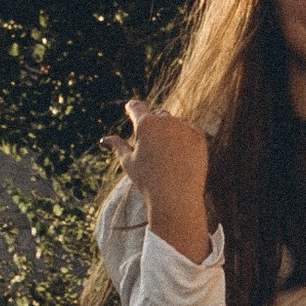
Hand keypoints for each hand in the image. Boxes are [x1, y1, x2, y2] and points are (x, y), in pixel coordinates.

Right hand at [110, 99, 213, 263]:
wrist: (176, 198)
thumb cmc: (148, 181)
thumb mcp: (129, 163)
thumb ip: (118, 147)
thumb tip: (105, 139)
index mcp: (145, 124)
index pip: (137, 107)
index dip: (132, 107)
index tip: (131, 107)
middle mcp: (166, 121)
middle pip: (158, 115)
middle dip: (153, 123)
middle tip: (151, 142)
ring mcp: (184, 127)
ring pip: (175, 122)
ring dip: (170, 130)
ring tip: (166, 153)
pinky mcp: (199, 137)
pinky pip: (190, 131)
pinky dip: (185, 138)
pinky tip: (180, 154)